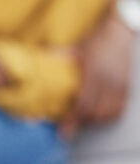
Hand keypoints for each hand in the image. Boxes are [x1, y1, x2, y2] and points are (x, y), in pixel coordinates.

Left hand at [59, 0, 135, 138]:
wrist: (118, 32)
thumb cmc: (95, 40)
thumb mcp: (75, 48)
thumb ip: (58, 56)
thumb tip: (39, 59)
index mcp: (92, 73)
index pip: (82, 104)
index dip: (72, 120)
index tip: (64, 132)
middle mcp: (107, 81)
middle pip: (93, 112)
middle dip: (79, 121)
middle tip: (67, 125)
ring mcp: (119, 85)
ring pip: (106, 113)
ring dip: (92, 120)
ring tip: (80, 118)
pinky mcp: (126, 87)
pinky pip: (118, 109)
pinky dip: (107, 115)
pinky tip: (97, 114)